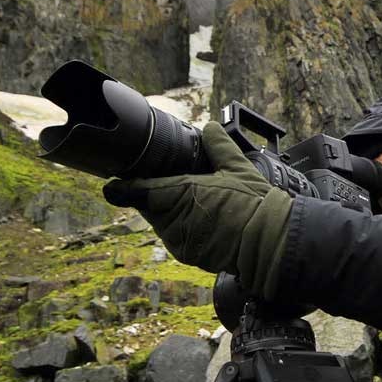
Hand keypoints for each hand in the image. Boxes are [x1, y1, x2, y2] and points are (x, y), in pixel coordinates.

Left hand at [102, 122, 292, 296]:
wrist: (269, 242)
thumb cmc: (254, 205)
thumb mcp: (237, 167)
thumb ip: (218, 145)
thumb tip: (209, 127)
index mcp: (181, 193)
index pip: (137, 191)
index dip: (122, 188)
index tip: (112, 184)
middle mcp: (174, 220)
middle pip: (149, 205)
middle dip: (154, 195)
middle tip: (174, 185)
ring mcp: (179, 240)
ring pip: (161, 222)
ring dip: (169, 212)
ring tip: (195, 202)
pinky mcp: (187, 254)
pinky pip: (174, 236)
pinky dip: (181, 226)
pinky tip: (202, 219)